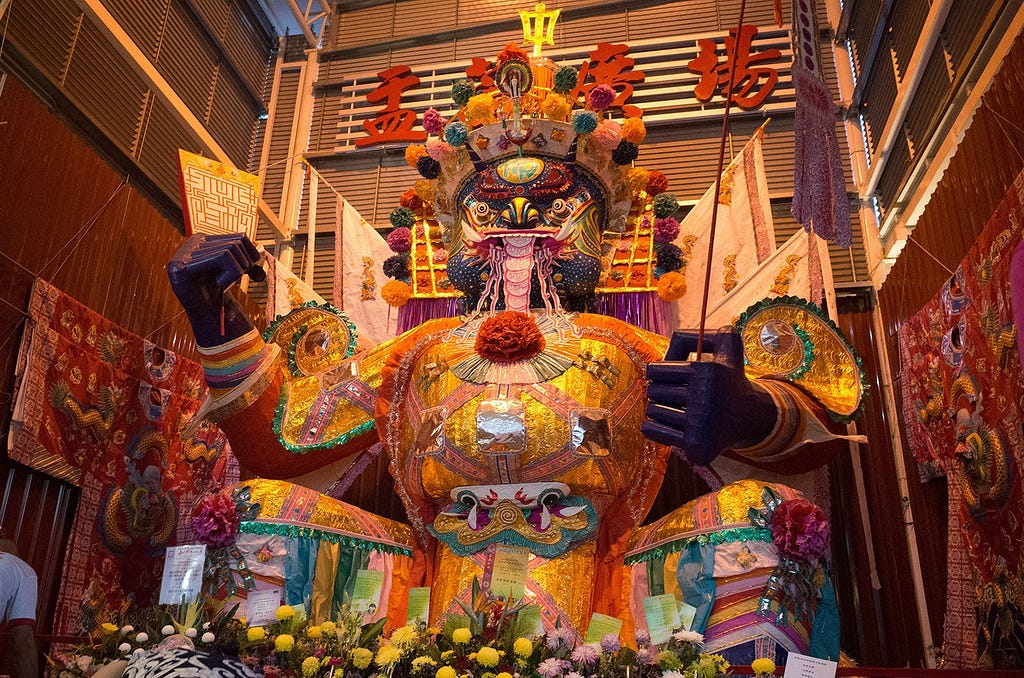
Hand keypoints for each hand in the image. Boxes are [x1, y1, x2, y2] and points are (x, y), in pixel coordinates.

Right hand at [167, 234, 263, 345]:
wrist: (211, 320)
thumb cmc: (221, 296)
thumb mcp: (236, 269)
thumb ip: (244, 255)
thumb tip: (259, 250)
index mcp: (202, 240)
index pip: (238, 237)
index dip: (251, 255)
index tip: (251, 272)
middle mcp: (191, 243)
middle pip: (235, 243)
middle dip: (245, 264)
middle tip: (239, 280)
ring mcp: (183, 255)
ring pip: (230, 250)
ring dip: (237, 271)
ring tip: (225, 283)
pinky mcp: (181, 267)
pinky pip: (222, 257)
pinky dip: (230, 273)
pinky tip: (219, 284)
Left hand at [641, 329, 776, 464]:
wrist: (749, 416)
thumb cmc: (726, 378)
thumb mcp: (724, 346)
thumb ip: (687, 337)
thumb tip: (662, 354)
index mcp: (708, 371)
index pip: (655, 370)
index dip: (659, 373)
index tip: (670, 376)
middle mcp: (705, 399)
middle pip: (653, 391)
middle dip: (659, 391)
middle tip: (675, 394)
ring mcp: (700, 426)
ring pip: (653, 411)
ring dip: (658, 409)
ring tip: (677, 409)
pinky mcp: (696, 447)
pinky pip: (653, 431)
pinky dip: (655, 427)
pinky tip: (672, 425)